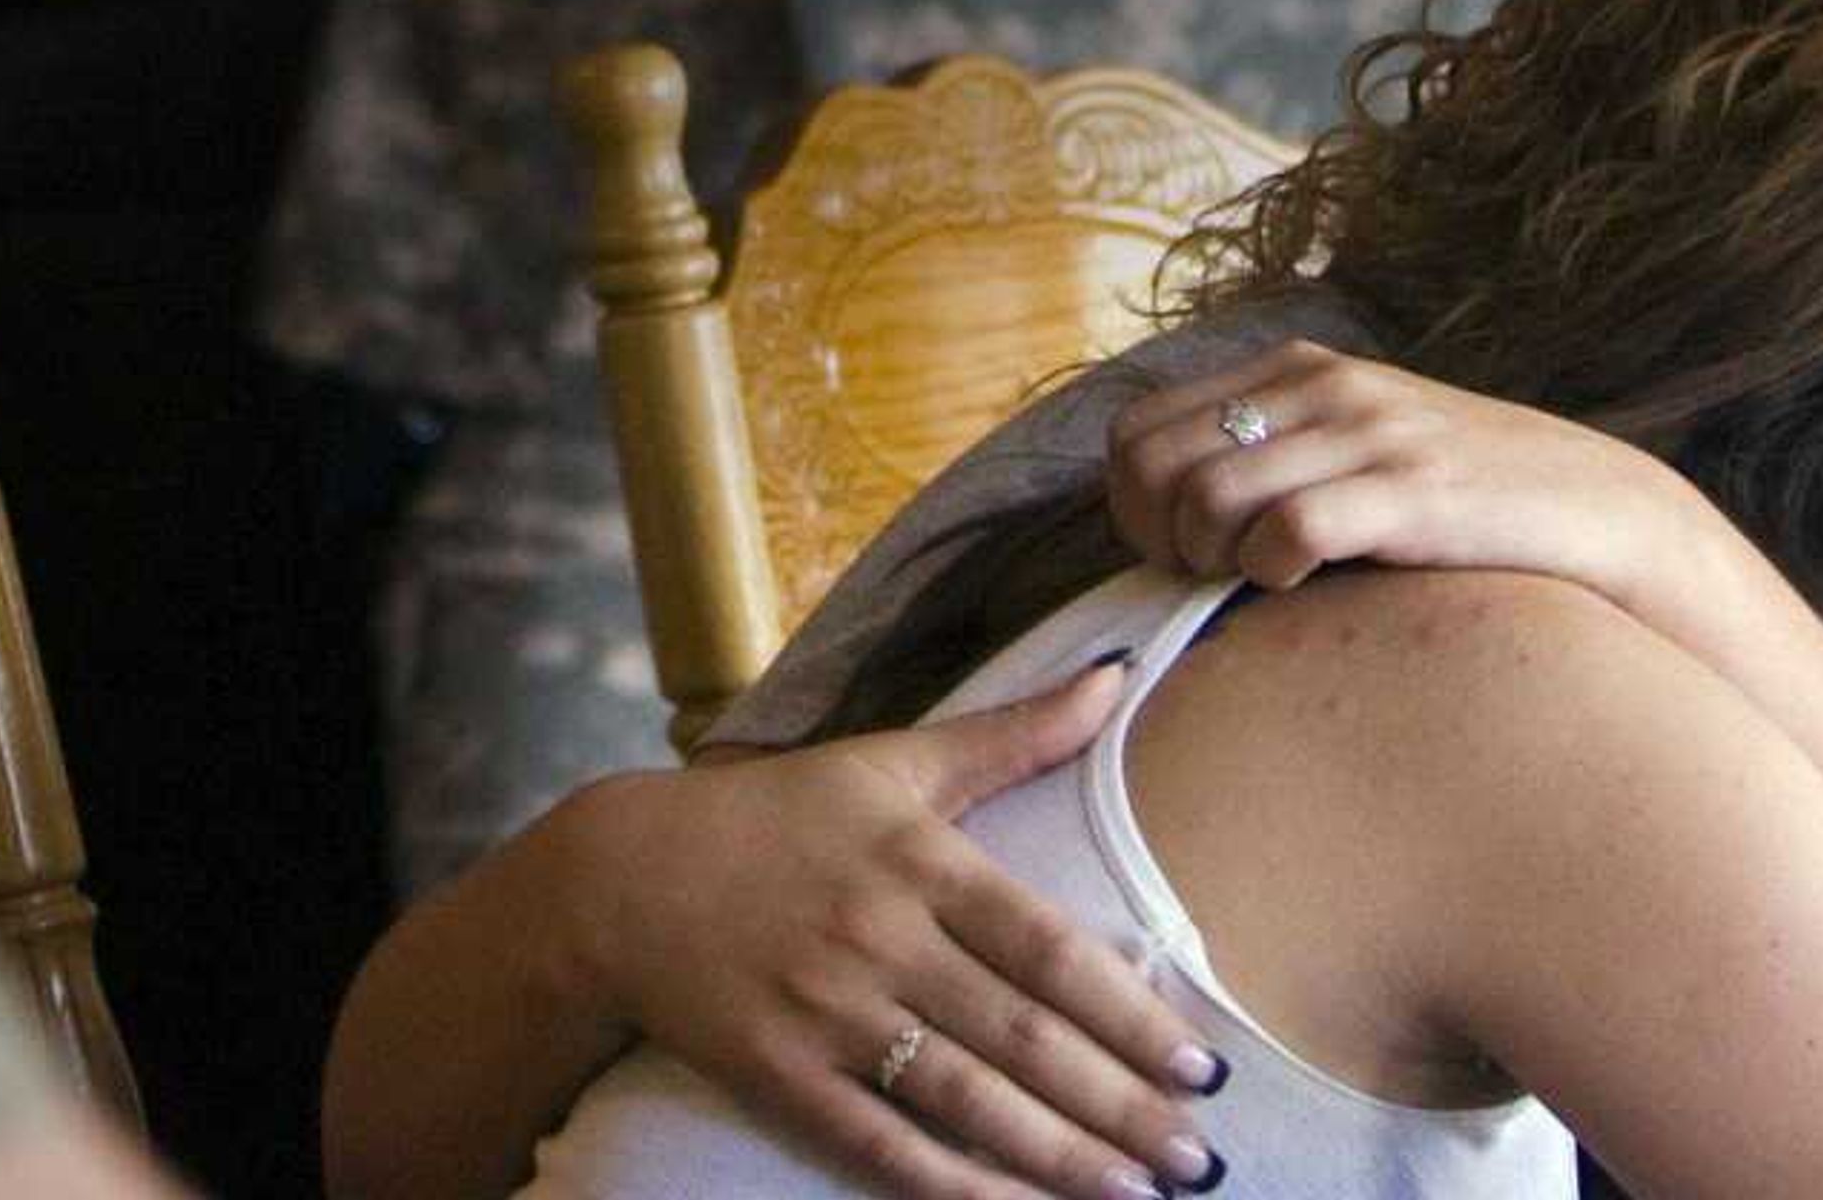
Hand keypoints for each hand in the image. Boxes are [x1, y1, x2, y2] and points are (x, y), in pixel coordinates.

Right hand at [593, 667, 1231, 1199]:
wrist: (622, 879)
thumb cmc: (776, 814)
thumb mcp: (891, 758)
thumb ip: (1011, 733)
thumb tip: (1117, 675)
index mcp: (918, 858)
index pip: (1047, 949)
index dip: (1129, 1012)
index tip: (1199, 1066)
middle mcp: (881, 936)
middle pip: (1022, 1038)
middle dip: (1120, 1107)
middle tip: (1199, 1158)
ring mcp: (829, 1013)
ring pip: (966, 1102)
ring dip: (1060, 1160)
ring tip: (1139, 1198)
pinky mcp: (782, 1077)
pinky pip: (884, 1148)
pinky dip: (957, 1190)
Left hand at [1108, 341, 1679, 604]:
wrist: (1593, 509)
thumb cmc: (1459, 501)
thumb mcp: (1354, 445)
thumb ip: (1272, 454)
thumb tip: (1163, 512)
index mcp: (1292, 370)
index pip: (1136, 429)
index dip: (1131, 506)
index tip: (1176, 556)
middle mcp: (1320, 386)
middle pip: (1153, 465)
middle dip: (1159, 538)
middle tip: (1210, 579)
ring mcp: (1366, 434)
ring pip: (1207, 498)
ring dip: (1212, 562)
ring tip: (1259, 583)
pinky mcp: (1409, 492)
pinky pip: (1286, 531)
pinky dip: (1272, 572)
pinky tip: (1305, 585)